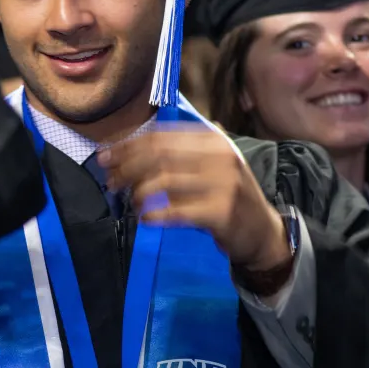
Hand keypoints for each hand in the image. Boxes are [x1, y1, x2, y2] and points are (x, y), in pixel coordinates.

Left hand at [101, 127, 288, 269]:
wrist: (262, 230)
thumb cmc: (228, 194)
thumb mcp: (212, 164)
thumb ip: (180, 152)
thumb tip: (127, 149)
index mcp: (214, 139)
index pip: (161, 137)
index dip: (128, 145)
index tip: (106, 156)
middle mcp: (221, 156)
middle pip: (159, 156)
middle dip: (128, 167)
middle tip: (111, 180)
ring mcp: (224, 184)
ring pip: (165, 181)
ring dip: (139, 192)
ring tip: (131, 202)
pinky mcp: (222, 212)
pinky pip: (177, 211)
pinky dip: (155, 215)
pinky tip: (146, 218)